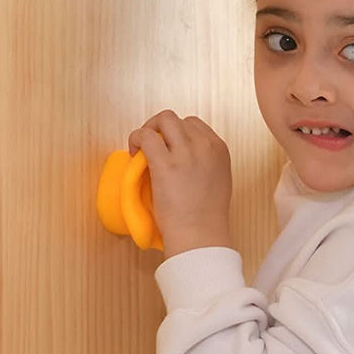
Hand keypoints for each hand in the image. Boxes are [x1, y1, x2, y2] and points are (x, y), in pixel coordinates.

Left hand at [129, 110, 232, 258]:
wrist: (200, 234)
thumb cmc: (207, 215)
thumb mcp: (218, 178)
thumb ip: (206, 160)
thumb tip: (184, 155)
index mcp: (218, 148)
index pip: (194, 124)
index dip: (176, 133)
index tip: (168, 148)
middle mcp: (204, 145)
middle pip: (177, 119)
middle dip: (160, 128)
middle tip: (151, 146)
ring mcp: (185, 153)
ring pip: (163, 119)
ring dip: (148, 129)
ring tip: (141, 149)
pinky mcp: (165, 164)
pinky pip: (146, 136)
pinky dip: (136, 139)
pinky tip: (134, 154)